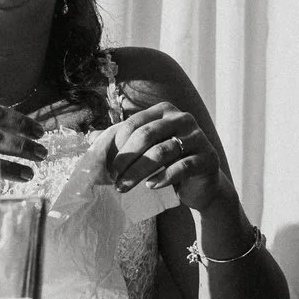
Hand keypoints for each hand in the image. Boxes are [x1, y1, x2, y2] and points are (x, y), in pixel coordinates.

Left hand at [107, 100, 227, 212]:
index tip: (108, 166)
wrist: (202, 184)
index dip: (118, 145)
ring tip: (124, 187)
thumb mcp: (148, 148)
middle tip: (113, 179)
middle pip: (146, 135)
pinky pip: (181, 167)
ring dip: (138, 172)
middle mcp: (182, 119)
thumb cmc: (170, 163)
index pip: (135, 123)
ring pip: (161, 152)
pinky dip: (162, 178)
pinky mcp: (207, 158)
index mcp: (165, 111)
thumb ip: (124, 141)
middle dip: (126, 159)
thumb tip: (90, 139)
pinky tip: (150, 186)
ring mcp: (197, 137)